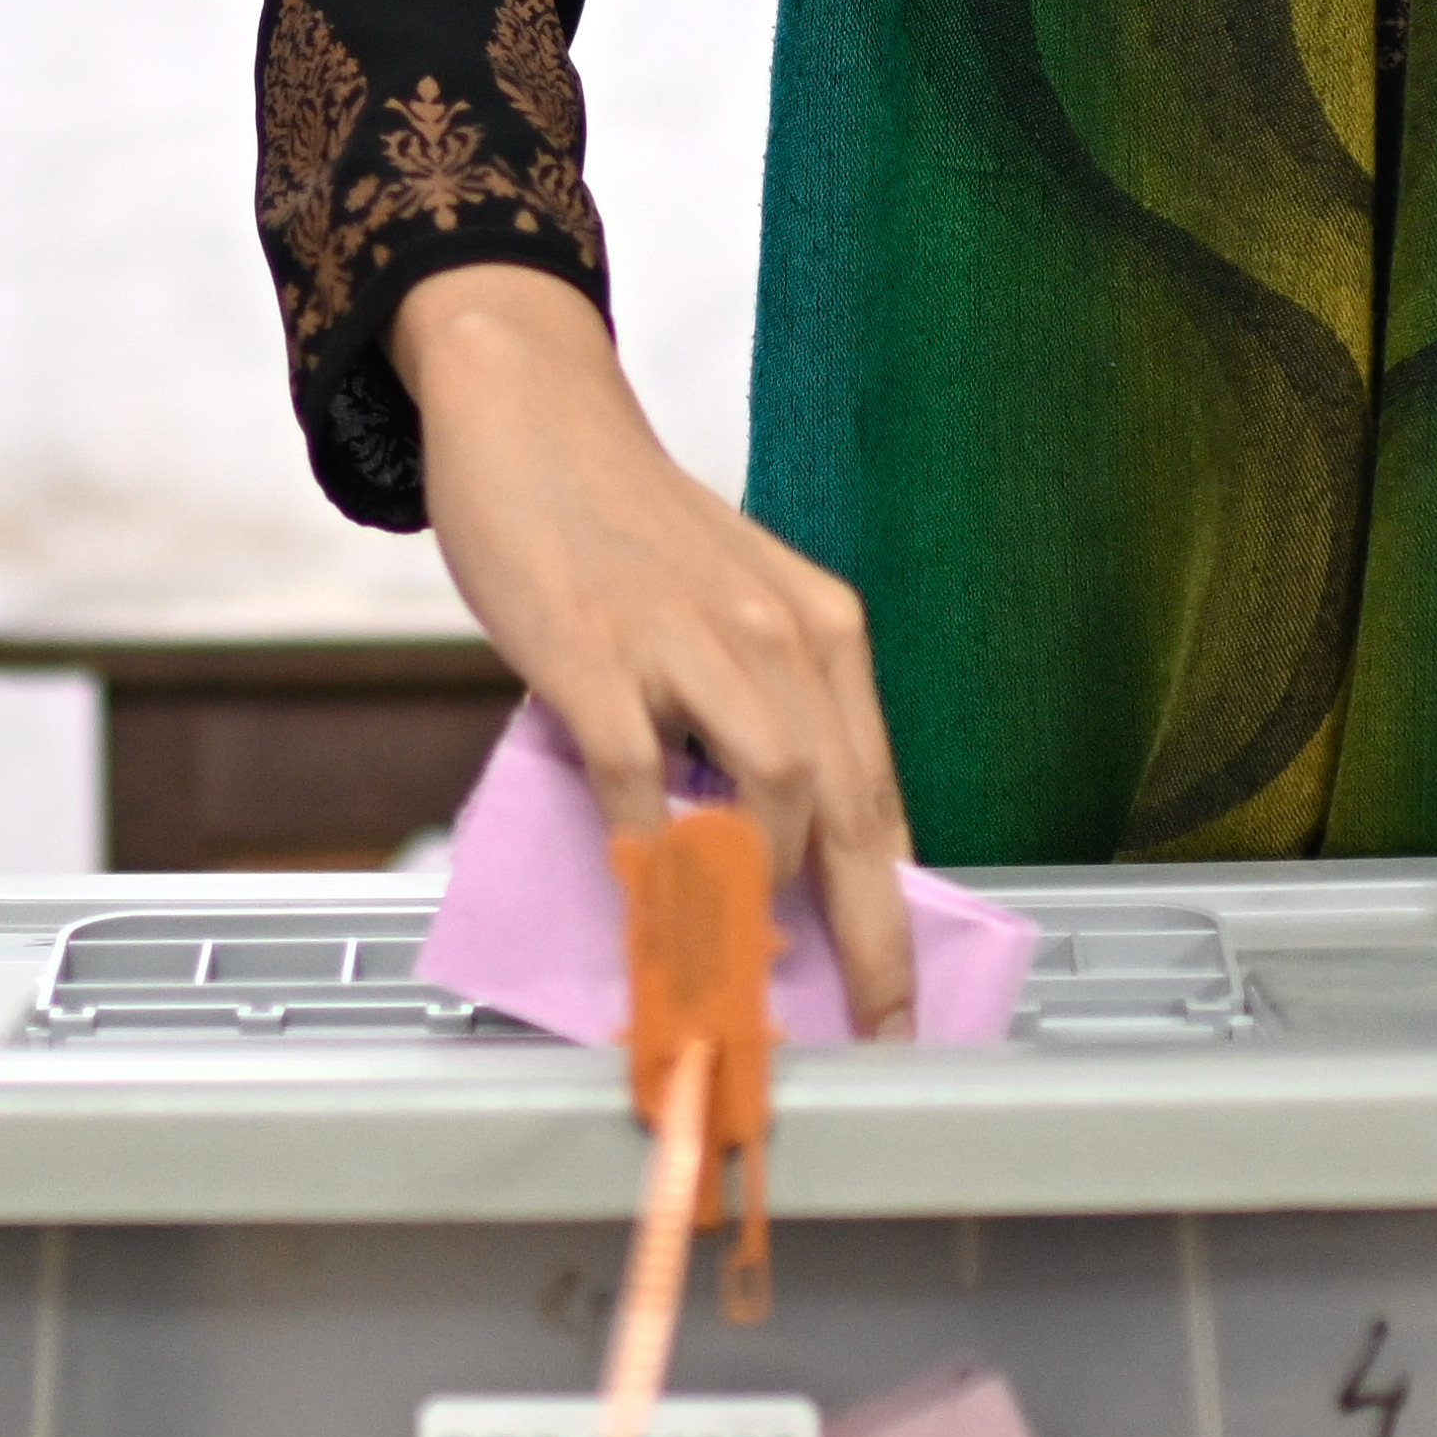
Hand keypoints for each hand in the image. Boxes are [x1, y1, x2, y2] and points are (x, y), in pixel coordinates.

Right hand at [390, 265, 919, 1038]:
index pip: (879, 793)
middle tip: (870, 1028)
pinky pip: (642, 768)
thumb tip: (756, 858)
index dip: (896, 909)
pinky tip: (644, 894)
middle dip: (868, 935)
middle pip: (849, 808)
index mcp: (822, 630)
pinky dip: (653, 843)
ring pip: (773, 786)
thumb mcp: (721, 613)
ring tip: (740, 972)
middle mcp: (779, 631)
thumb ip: (746, 718)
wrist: (534, 409)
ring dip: (763, 892)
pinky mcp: (595, 645)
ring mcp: (688, 636)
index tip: (902, 998)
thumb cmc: (623, 531)